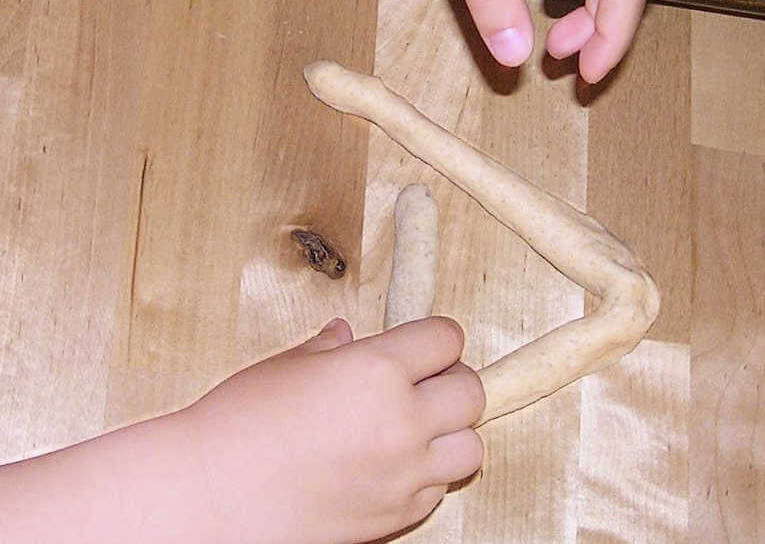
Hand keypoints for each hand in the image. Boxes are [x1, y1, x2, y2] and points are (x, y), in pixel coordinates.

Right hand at [185, 316, 483, 543]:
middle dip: (452, 382)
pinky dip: (427, 477)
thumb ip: (329, 350)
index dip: (436, 339)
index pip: (446, 338)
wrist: (208, 497)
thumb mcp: (285, 367)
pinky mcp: (395, 515)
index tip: (424, 345)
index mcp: (377, 369)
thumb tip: (345, 335)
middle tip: (425, 384)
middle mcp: (401, 420)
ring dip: (451, 434)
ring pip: (469, 446)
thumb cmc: (237, 424)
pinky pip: (438, 490)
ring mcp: (402, 473)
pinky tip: (393, 467)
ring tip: (418, 430)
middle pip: (471, 391)